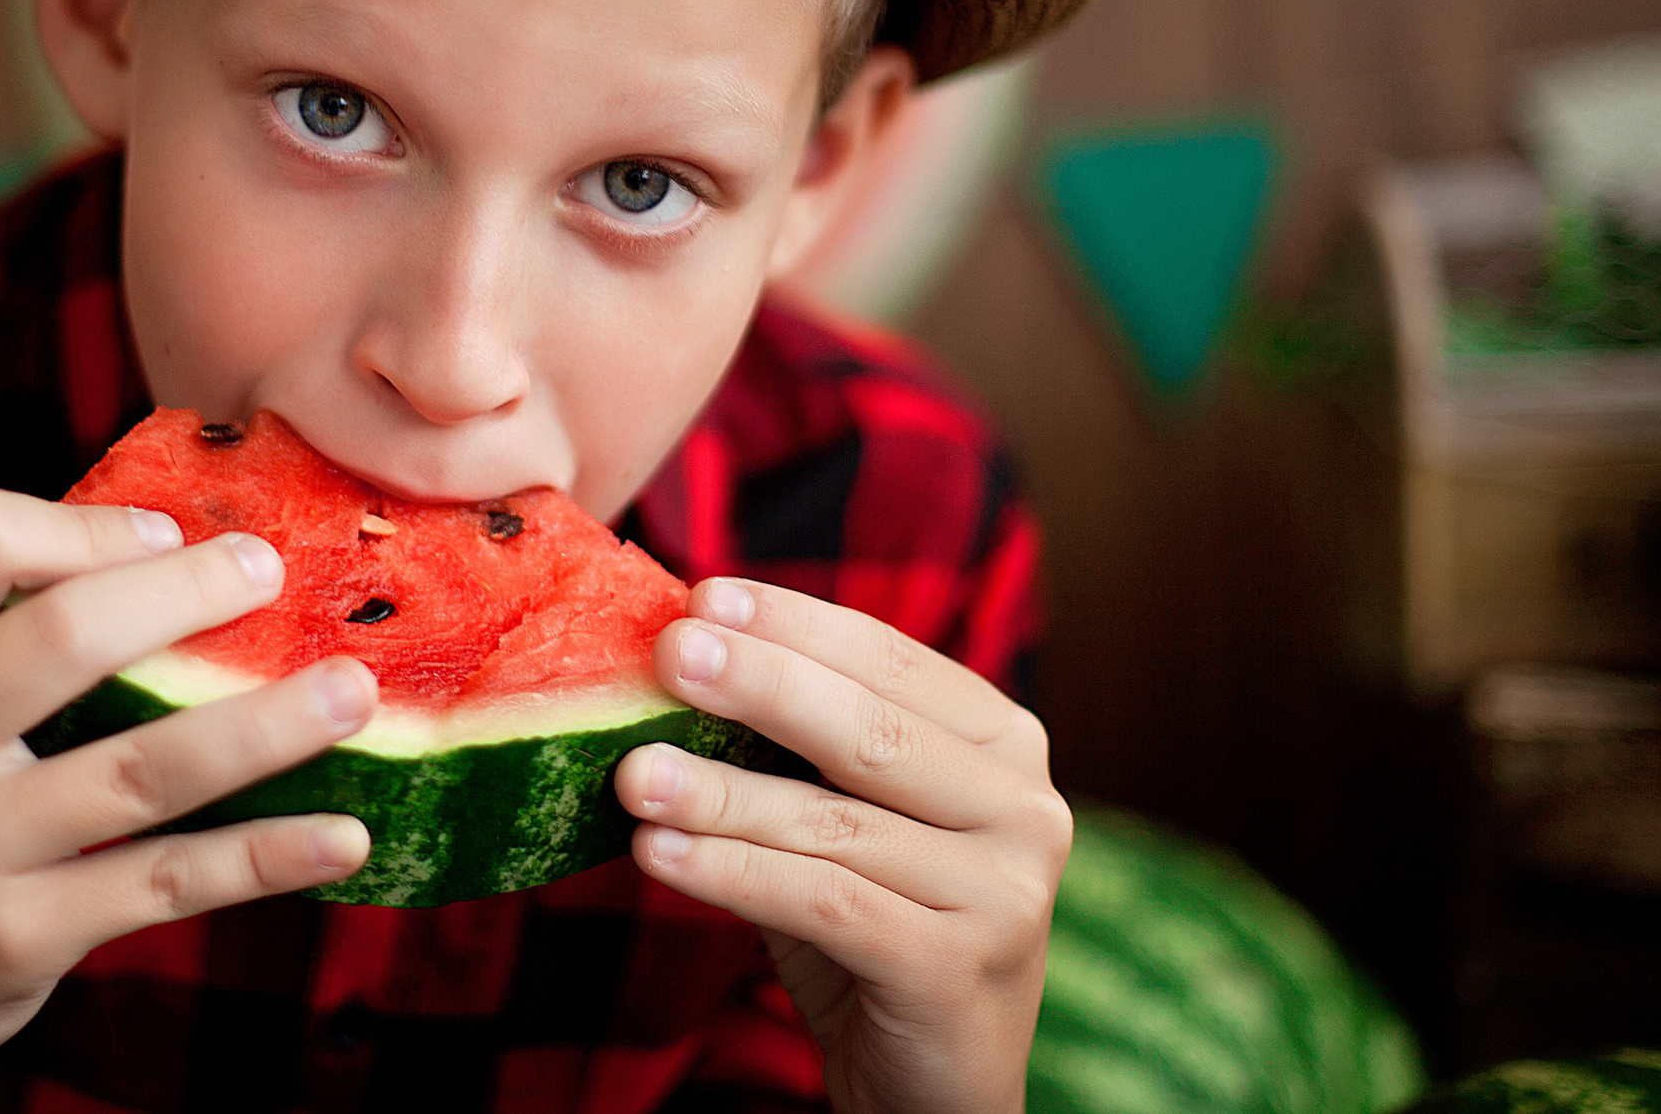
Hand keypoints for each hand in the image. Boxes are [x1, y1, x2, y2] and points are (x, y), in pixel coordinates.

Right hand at [0, 490, 375, 1113]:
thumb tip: (173, 540)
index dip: (86, 524)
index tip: (166, 534)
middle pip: (64, 635)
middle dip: (189, 593)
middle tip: (271, 572)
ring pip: (143, 766)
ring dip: (267, 724)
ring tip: (353, 692)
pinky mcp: (13, 936)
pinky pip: (165, 881)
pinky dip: (264, 855)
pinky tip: (341, 836)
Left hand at [615, 579, 1068, 1113]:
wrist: (933, 1081)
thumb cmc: (875, 923)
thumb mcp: (844, 817)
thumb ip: (795, 743)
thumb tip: (677, 649)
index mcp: (1003, 743)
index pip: (890, 660)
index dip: (794, 624)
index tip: (704, 596)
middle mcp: (1026, 808)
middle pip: (869, 731)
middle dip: (759, 684)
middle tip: (671, 653)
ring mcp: (1004, 893)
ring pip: (833, 825)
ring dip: (720, 792)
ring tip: (634, 772)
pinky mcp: (958, 970)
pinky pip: (824, 903)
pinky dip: (732, 874)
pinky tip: (658, 852)